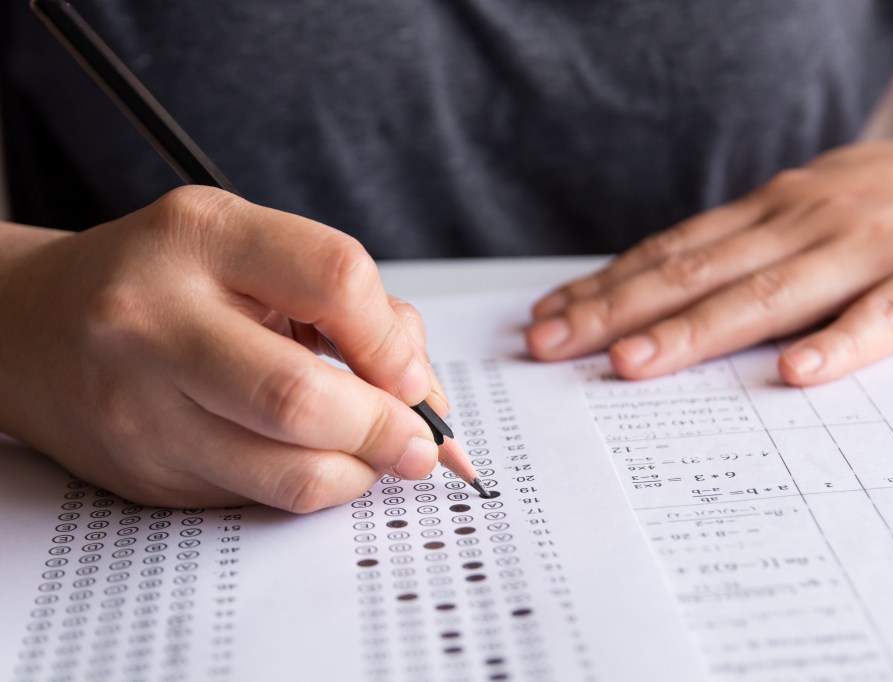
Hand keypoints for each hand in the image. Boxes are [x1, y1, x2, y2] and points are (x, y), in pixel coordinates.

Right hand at [0, 186, 445, 511]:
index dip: (394, 340)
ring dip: (360, 472)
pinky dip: (310, 485)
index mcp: (203, 239)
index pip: (335, 279)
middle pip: (303, 399)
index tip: (411, 374)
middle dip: (385, 430)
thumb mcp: (250, 250)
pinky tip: (310, 456)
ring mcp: (143, 408)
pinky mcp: (147, 475)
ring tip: (374, 452)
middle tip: (417, 439)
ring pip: (289, 474)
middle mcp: (158, 322)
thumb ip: (347, 305)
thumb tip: (422, 391)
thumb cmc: (163, 280)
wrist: (35, 327)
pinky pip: (261, 498)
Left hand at [527, 108, 892, 383]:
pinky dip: (839, 344)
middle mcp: (807, 222)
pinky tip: (796, 375)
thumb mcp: (819, 204)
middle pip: (698, 271)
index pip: (674, 248)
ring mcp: (870, 249)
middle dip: (616, 310)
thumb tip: (679, 280)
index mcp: (778, 208)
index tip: (550, 314)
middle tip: (550, 344)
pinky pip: (883, 317)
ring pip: (769, 294)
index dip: (607, 284)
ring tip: (631, 363)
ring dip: (694, 331)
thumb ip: (756, 242)